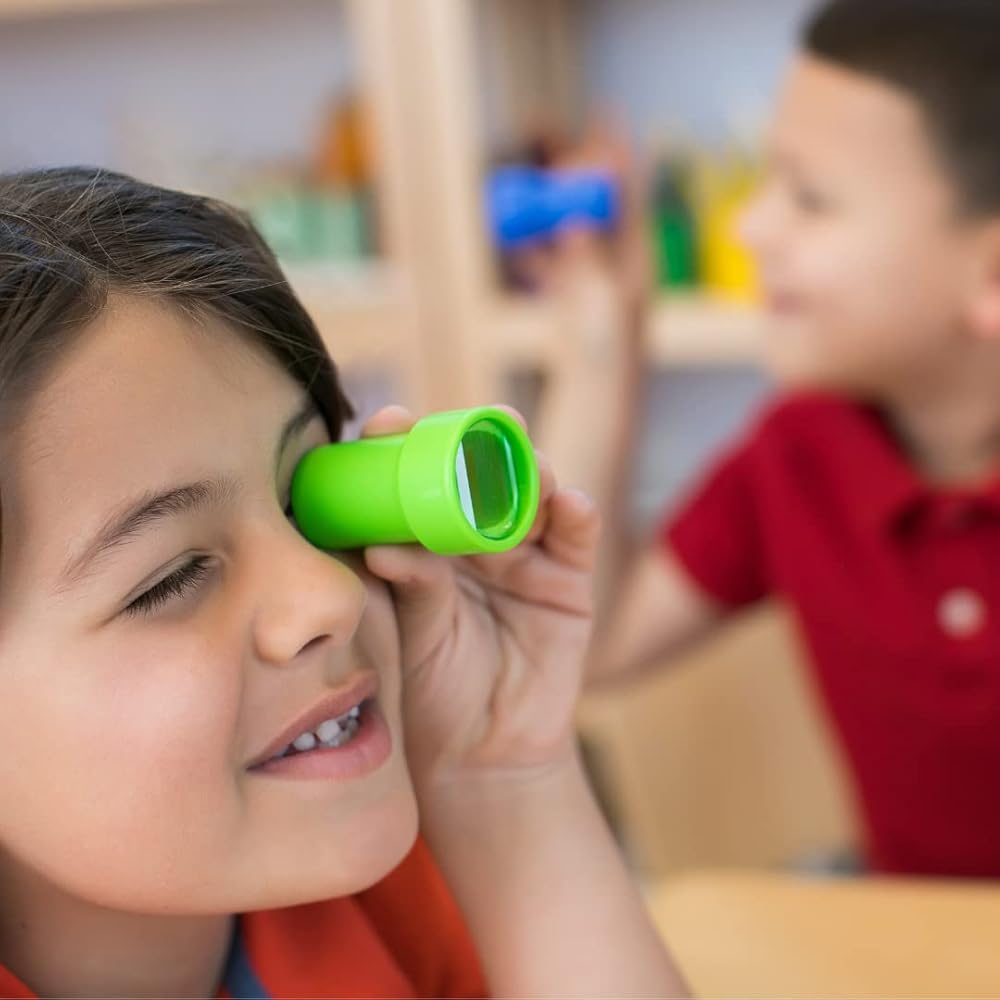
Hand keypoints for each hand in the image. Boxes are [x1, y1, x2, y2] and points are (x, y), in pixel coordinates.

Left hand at [360, 405, 599, 787]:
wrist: (481, 754)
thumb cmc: (433, 688)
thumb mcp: (414, 630)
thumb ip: (411, 584)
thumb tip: (382, 545)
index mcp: (434, 543)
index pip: (423, 482)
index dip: (409, 449)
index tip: (387, 423)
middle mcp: (480, 541)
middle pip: (484, 476)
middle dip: (481, 444)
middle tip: (472, 423)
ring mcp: (527, 558)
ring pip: (534, 497)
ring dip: (532, 469)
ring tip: (522, 455)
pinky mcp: (568, 584)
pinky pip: (577, 539)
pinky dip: (576, 515)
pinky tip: (568, 502)